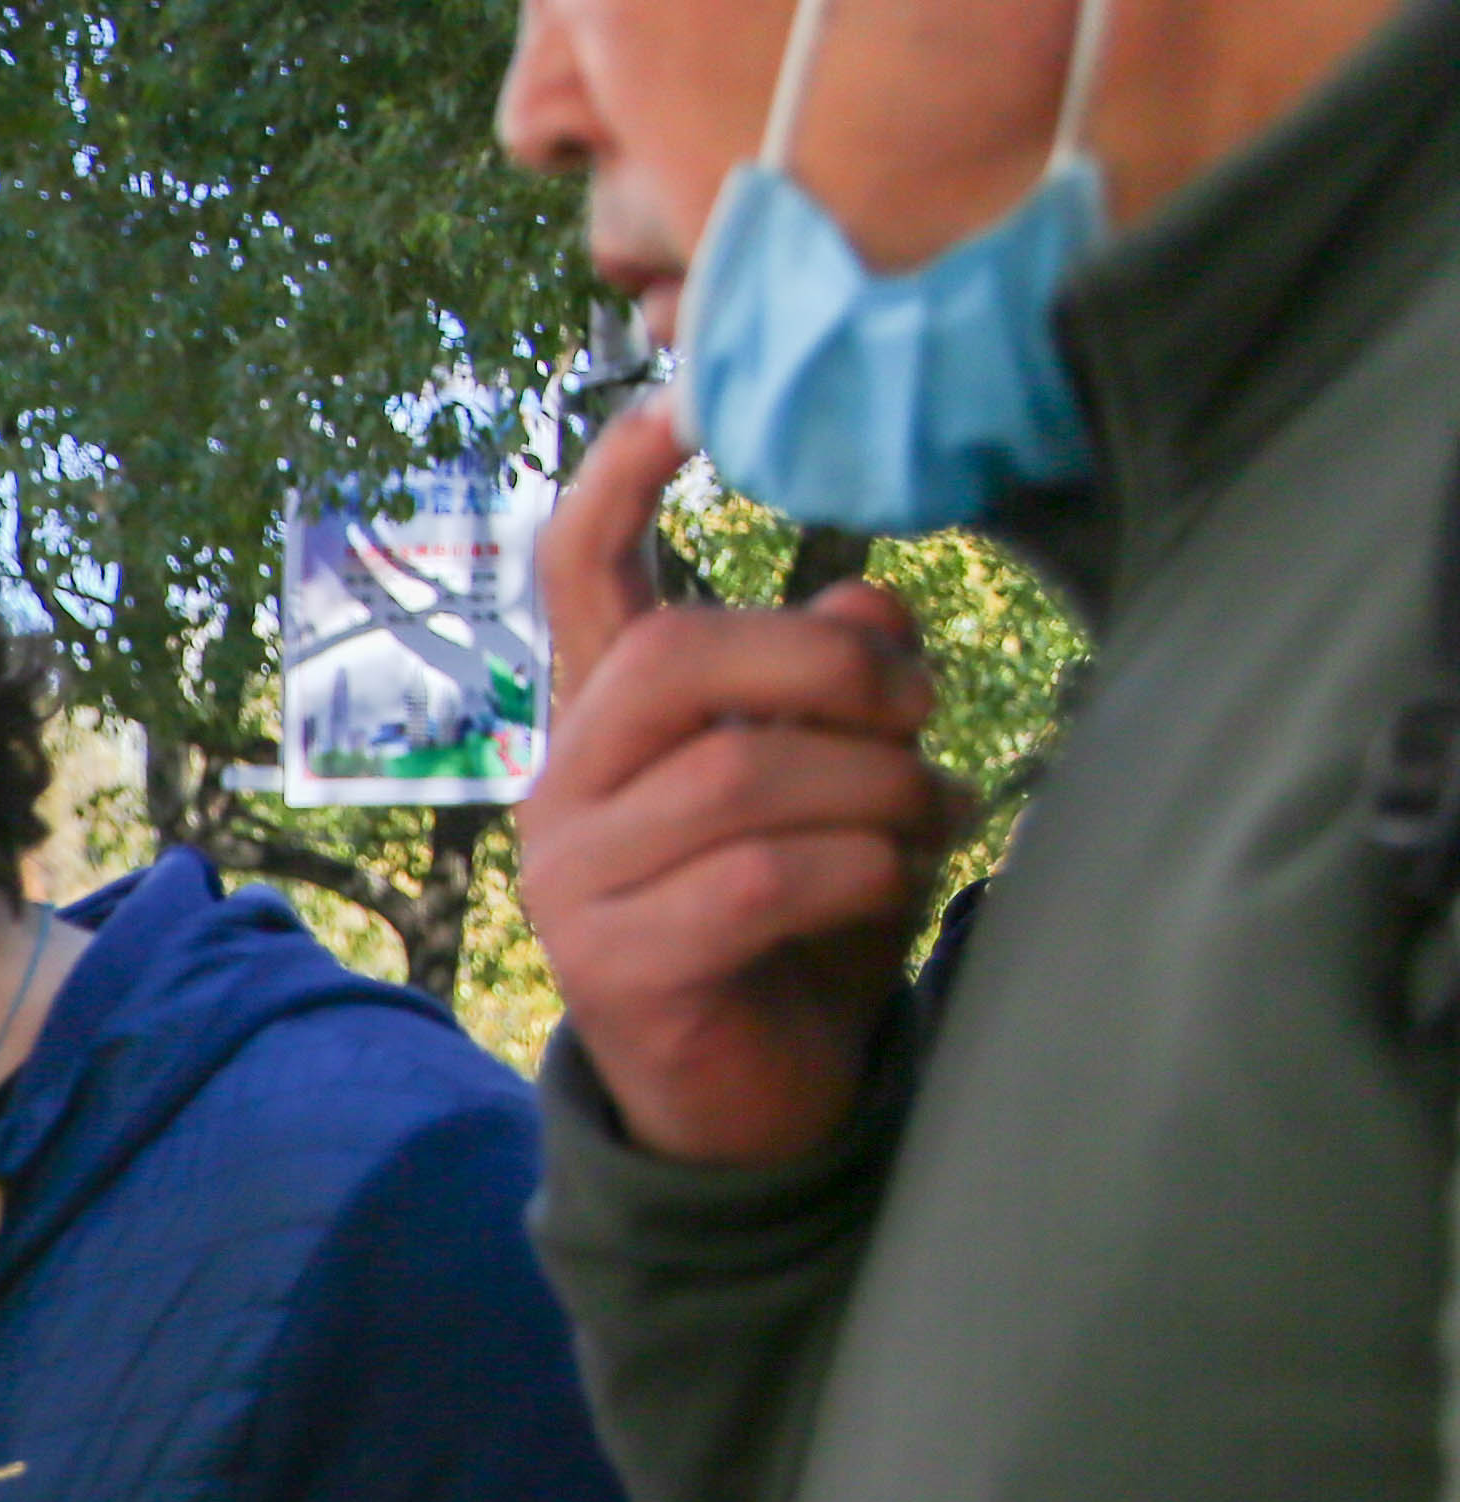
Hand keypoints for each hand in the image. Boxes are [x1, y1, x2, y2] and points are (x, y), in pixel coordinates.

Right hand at [524, 400, 963, 1168]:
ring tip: (938, 813)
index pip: (578, 579)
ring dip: (878, 786)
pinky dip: (861, 870)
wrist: (755, 1103)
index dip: (619, 484)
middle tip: (920, 711)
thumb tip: (871, 602)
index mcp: (606, 725)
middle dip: (828, 667)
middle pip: (678, 660)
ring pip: (739, 775)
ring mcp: (573, 884)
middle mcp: (562, 790)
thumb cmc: (798, 919)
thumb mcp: (837, 779)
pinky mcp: (615, 970)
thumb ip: (839, 682)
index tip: (682, 398)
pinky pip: (759, 879)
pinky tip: (898, 880)